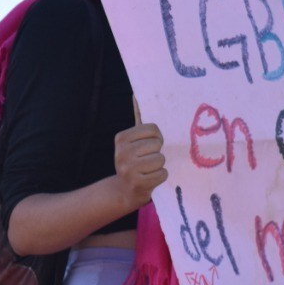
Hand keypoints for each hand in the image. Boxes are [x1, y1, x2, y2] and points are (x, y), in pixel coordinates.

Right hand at [112, 97, 168, 211]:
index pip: (153, 129)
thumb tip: (136, 94)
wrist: (124, 190)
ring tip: (148, 170)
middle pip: (157, 144)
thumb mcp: (133, 140)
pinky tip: (149, 178)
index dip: (156, 138)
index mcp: (121, 138)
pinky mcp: (138, 184)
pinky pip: (163, 174)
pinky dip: (160, 177)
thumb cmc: (134, 160)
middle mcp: (121, 152)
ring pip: (161, 159)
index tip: (148, 146)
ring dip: (159, 166)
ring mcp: (128, 169)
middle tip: (147, 160)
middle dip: (157, 153)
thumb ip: (137, 118)